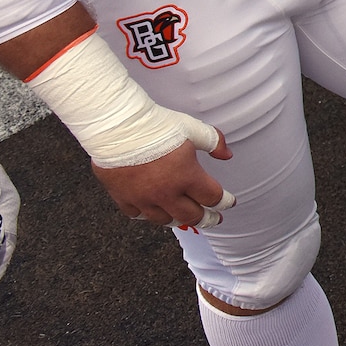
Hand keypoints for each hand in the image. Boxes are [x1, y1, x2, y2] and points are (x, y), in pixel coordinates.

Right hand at [91, 128, 233, 231]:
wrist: (117, 128)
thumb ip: (214, 142)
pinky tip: (153, 212)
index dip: (224, 201)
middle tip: (214, 219)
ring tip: (185, 218)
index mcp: (187, 177)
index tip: (229, 203)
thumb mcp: (193, 128)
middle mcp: (166, 193)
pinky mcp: (122, 197)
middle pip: (191, 215)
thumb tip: (226, 155)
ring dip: (179, 220)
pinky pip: (137, 215)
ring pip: (164, 220)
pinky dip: (148, 216)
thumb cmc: (155, 126)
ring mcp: (143, 199)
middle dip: (207, 219)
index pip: (212, 197)